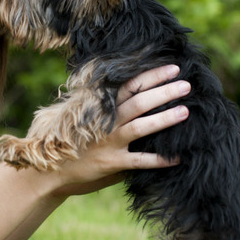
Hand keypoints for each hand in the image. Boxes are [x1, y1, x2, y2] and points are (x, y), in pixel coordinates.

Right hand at [51, 65, 189, 196]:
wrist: (52, 170)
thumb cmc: (73, 141)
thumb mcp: (85, 117)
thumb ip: (106, 107)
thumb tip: (135, 92)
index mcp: (102, 107)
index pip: (129, 85)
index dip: (152, 76)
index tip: (173, 68)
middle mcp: (107, 122)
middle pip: (139, 102)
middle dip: (164, 91)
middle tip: (186, 84)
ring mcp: (109, 142)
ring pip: (141, 127)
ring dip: (164, 118)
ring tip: (185, 111)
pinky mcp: (111, 163)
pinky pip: (139, 161)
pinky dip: (159, 160)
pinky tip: (178, 157)